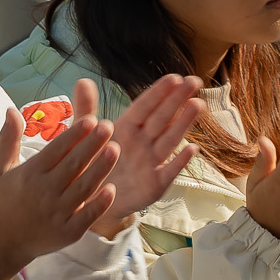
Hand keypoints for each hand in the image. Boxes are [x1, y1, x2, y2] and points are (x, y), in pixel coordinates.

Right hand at [0, 82, 120, 279]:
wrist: (1, 243)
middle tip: (109, 125)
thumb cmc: (2, 200)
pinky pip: (87, 216)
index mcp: (30, 174)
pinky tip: (112, 188)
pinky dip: (99, 203)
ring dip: (101, 168)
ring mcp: (57, 213)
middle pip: (73, 165)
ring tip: (115, 149)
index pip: (56, 149)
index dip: (74, 134)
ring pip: (84, 187)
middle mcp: (44, 192)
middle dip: (92, 144)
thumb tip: (11, 110)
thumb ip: (8, 139)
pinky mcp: (67, 232)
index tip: (91, 119)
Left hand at [91, 71, 204, 232]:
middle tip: (195, 81)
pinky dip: (180, 161)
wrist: (93, 202)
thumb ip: (86, 109)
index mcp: (127, 128)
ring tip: (197, 105)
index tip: (175, 77)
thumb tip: (83, 80)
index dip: (159, 93)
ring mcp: (151, 163)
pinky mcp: (154, 185)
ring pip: (170, 139)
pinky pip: (169, 172)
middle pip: (162, 118)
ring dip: (183, 123)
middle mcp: (143, 142)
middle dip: (178, 100)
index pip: (145, 106)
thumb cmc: (93, 164)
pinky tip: (192, 149)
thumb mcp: (86, 136)